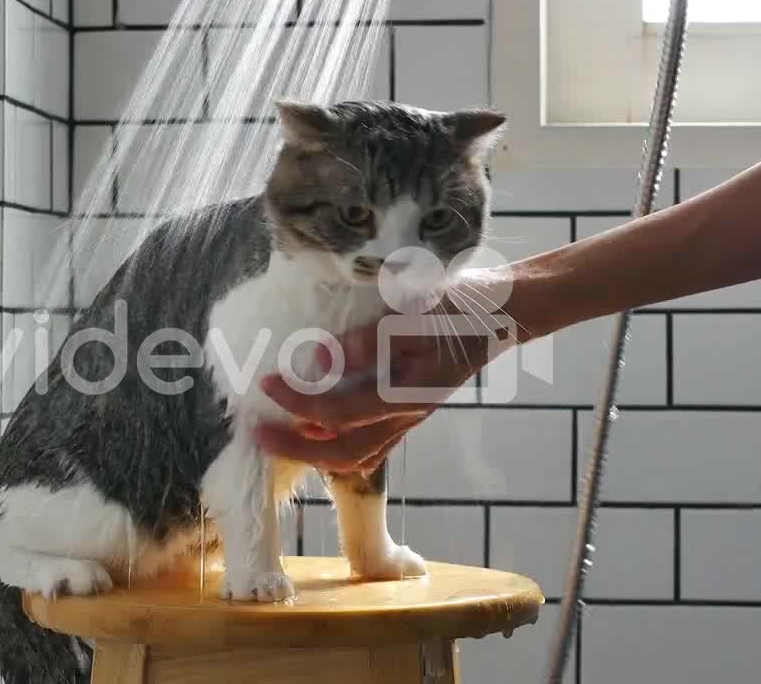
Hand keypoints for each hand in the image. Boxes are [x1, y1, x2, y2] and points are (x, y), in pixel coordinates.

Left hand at [254, 303, 496, 471]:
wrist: (503, 313)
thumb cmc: (460, 306)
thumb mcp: (415, 312)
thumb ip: (370, 339)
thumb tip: (319, 357)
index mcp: (409, 394)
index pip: (342, 412)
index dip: (300, 402)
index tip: (268, 384)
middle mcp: (408, 415)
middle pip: (346, 453)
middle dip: (297, 449)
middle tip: (258, 433)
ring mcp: (409, 418)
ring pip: (357, 454)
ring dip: (314, 450)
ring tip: (279, 434)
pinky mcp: (408, 410)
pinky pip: (367, 441)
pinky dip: (334, 440)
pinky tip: (312, 424)